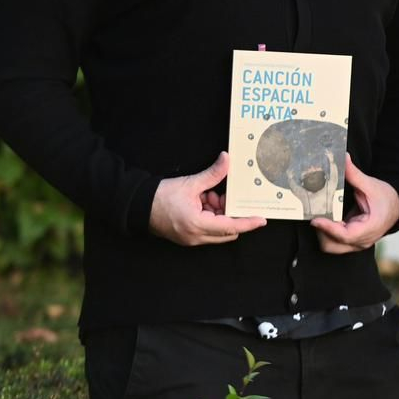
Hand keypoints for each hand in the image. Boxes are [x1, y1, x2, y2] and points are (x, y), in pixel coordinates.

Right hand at [149, 152, 266, 245]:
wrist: (137, 206)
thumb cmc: (160, 196)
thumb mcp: (190, 183)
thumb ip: (212, 174)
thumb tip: (227, 160)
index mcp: (197, 225)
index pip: (231, 227)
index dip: (248, 223)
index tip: (261, 219)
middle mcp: (196, 236)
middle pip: (226, 230)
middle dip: (230, 212)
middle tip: (224, 195)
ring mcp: (191, 239)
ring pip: (217, 229)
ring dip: (219, 213)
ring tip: (208, 195)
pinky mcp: (187, 237)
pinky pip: (207, 229)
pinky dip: (210, 216)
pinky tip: (203, 200)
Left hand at [311, 154, 398, 253]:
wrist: (397, 207)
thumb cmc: (386, 198)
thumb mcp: (371, 185)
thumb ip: (354, 174)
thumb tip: (343, 159)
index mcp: (370, 228)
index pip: (345, 235)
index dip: (328, 228)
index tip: (316, 219)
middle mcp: (362, 241)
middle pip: (332, 246)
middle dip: (321, 231)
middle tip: (316, 214)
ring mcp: (356, 244)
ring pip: (330, 246)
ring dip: (322, 233)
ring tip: (321, 216)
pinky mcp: (351, 242)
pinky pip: (333, 242)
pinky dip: (326, 233)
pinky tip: (326, 219)